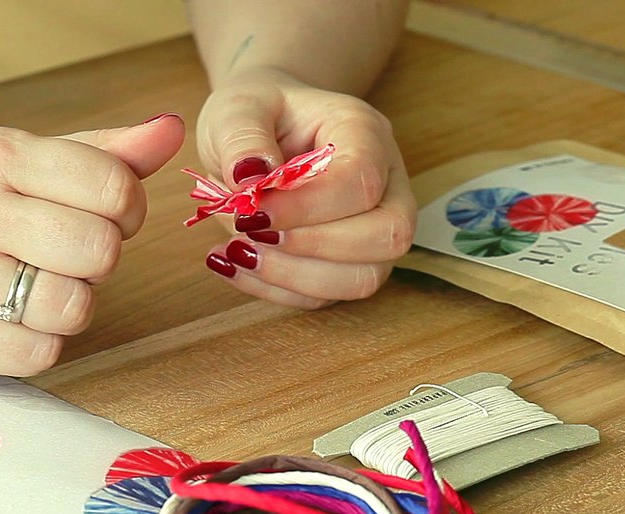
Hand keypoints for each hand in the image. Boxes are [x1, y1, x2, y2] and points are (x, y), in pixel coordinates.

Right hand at [0, 115, 183, 375]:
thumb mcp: (11, 156)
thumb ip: (98, 152)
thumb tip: (173, 132)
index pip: (114, 187)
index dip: (126, 209)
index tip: (100, 214)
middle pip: (101, 252)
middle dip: (97, 258)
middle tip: (61, 253)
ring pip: (75, 308)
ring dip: (69, 303)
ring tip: (31, 286)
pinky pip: (41, 354)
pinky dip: (39, 342)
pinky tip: (8, 318)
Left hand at [193, 68, 414, 308]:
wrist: (265, 124)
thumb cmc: (258, 111)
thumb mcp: (237, 107)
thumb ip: (242, 137)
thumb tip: (250, 182)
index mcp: (366, 133)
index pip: (362, 181)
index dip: (308, 207)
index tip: (251, 212)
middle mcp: (386, 183)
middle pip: (388, 235)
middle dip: (314, 247)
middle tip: (249, 233)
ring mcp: (374, 227)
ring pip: (364, 278)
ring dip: (295, 278)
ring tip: (236, 253)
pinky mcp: (348, 262)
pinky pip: (326, 296)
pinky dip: (277, 290)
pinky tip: (236, 264)